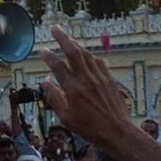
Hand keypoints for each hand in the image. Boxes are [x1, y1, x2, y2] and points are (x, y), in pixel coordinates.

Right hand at [39, 26, 140, 151]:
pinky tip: (86, 55)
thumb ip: (54, 98)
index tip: (43, 50)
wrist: (118, 132)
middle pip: (73, 52)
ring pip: (87, 54)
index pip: (58, 67)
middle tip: (54, 28)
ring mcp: (100, 78)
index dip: (49, 56)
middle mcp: (87, 80)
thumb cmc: (89, 128)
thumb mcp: (66, 118)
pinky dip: (90, 56)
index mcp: (73, 90)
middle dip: (62, 38)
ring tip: (68, 38)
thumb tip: (44, 82)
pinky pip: (99, 62)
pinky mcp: (110, 80)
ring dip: (76, 44)